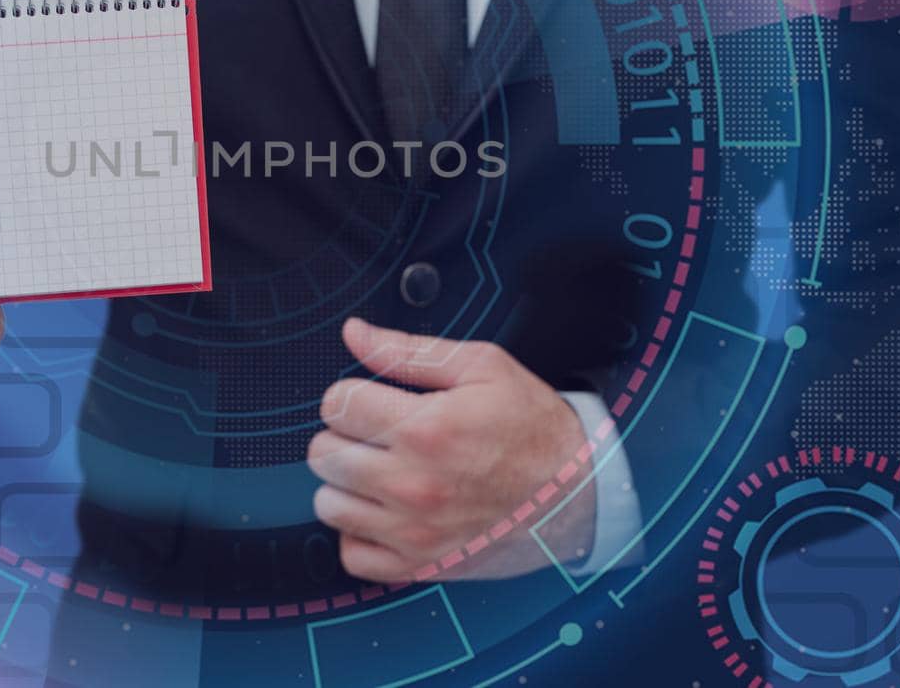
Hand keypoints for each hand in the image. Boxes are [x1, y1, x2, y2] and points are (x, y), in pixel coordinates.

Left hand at [307, 318, 597, 581]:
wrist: (576, 493)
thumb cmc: (530, 426)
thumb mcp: (481, 367)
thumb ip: (408, 350)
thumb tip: (354, 333)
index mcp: (425, 429)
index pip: (337, 404)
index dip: (351, 393)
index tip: (372, 398)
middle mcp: (412, 484)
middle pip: (323, 454)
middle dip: (344, 434)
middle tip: (376, 432)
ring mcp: (413, 531)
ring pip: (327, 504)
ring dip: (346, 484)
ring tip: (378, 469)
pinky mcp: (418, 565)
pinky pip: (352, 554)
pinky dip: (359, 533)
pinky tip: (382, 510)